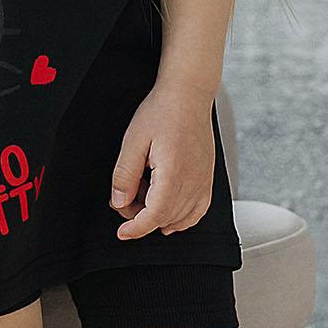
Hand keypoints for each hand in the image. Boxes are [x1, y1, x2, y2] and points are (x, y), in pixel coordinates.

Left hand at [108, 78, 216, 238]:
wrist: (188, 95)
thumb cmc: (163, 112)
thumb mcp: (133, 141)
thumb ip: (125, 175)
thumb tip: (120, 202)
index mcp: (174, 173)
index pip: (154, 215)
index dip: (136, 228)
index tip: (123, 232)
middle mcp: (194, 181)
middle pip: (166, 219)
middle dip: (141, 217)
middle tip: (125, 196)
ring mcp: (204, 182)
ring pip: (181, 218)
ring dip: (158, 215)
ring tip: (144, 190)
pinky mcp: (208, 179)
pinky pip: (198, 211)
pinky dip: (181, 218)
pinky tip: (167, 210)